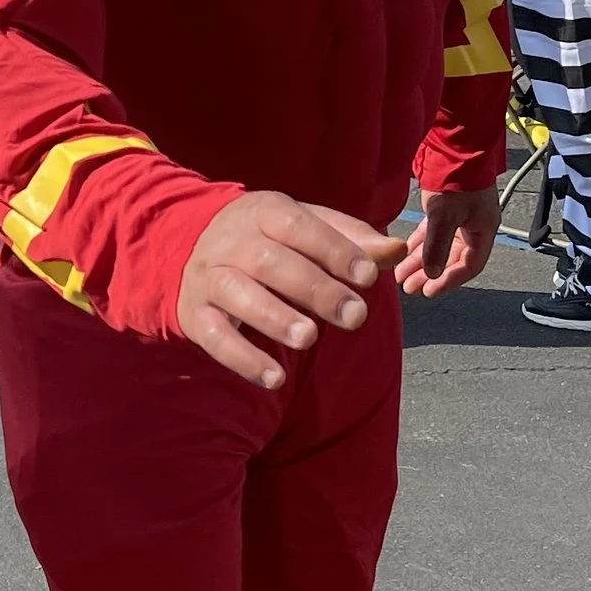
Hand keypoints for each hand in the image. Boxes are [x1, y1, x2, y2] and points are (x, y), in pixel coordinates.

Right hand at [174, 192, 404, 389]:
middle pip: (270, 262)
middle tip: (355, 316)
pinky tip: (275, 378)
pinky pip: (215, 338)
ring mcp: (208, 277)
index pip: (299, 226)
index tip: (369, 277)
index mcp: (263, 212)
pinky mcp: (194, 315)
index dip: (334, 250)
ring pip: (237, 294)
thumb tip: (398, 251)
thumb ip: (352, 240)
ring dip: (273, 317)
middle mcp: (231, 241)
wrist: (193, 246)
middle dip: (315, 289)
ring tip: (309, 338)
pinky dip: (243, 359)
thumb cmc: (269, 239)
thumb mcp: (307, 229)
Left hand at [397, 184, 500, 297]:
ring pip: (441, 246)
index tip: (429, 291)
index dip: (450, 280)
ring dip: (422, 261)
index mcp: (483, 230)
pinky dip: (420, 244)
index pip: (470, 265)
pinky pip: (434, 232)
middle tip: (409, 288)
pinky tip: (404, 253)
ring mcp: (460, 216)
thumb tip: (432, 273)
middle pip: (452, 258)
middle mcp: (474, 226)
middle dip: (430, 274)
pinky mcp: (446, 207)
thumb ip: (437, 245)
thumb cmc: (457, 177)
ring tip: (400, 276)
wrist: (456, 144)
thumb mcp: (445, 214)